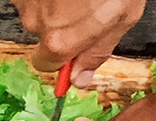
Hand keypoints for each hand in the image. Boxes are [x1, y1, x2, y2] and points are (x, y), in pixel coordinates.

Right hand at [10, 0, 144, 85]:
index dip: (63, 54)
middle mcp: (34, 21)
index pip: (46, 64)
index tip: (75, 43)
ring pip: (35, 6)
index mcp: (59, 40)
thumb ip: (97, 51)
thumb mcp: (121, 18)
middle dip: (60, 20)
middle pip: (41, 31)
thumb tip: (80, 78)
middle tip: (86, 2)